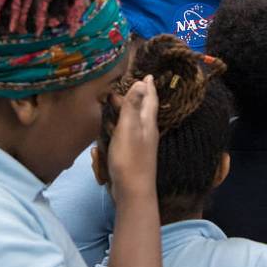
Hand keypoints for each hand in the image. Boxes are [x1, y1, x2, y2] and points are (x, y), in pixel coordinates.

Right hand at [105, 76, 158, 202]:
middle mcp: (147, 131)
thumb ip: (133, 106)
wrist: (133, 191)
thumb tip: (141, 82)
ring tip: (120, 100)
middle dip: (139, 95)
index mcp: (148, 123)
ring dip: (130, 108)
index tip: (148, 75)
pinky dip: (124, 123)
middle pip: (144, 108)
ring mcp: (141, 143)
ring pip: (137, 120)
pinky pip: (130, 131)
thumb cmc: (130, 159)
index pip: (150, 99)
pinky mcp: (133, 153)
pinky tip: (116, 126)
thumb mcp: (129, 129)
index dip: (149, 87)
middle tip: (130, 84)